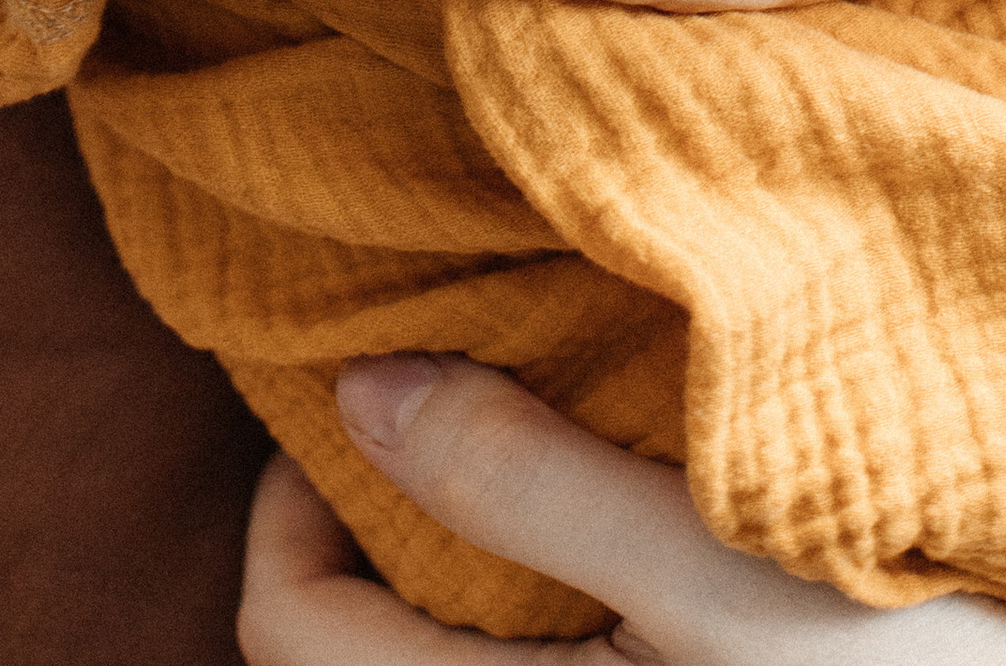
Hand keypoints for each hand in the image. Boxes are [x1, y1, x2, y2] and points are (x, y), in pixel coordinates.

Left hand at [238, 362, 1005, 661]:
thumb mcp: (721, 564)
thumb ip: (529, 484)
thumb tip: (357, 387)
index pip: (289, 630)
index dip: (284, 499)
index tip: (358, 372)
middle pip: (363, 639)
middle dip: (383, 505)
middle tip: (444, 368)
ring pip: (462, 644)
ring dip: (473, 538)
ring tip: (536, 412)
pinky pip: (554, 651)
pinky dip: (553, 577)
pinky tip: (629, 484)